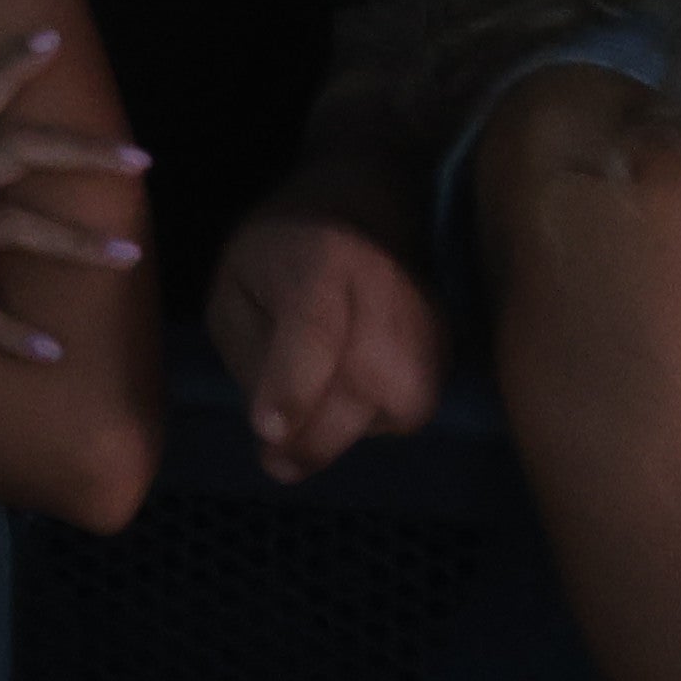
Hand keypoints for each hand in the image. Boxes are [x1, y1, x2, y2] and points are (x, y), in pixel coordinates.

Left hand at [206, 204, 443, 482]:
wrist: (358, 219)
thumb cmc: (278, 260)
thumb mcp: (234, 291)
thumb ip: (248, 352)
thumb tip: (277, 427)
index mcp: (321, 257)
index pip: (315, 327)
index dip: (292, 385)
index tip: (267, 431)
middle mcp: (386, 286)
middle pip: (363, 379)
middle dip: (316, 434)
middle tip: (275, 462)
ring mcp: (427, 320)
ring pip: (395, 407)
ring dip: (344, 429)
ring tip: (311, 406)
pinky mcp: (447, 352)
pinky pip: (407, 414)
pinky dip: (369, 422)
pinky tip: (344, 398)